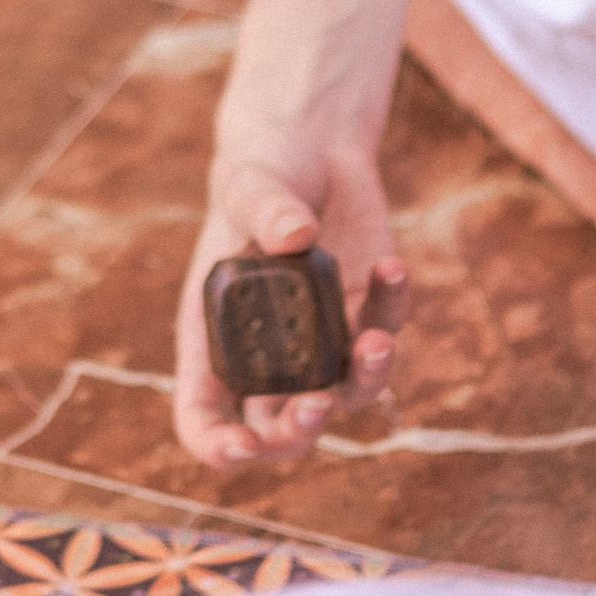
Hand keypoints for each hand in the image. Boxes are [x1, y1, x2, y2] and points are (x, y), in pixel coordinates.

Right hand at [173, 132, 410, 470]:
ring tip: (376, 342)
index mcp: (212, 338)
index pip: (203, 419)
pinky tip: (390, 266)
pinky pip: (386, 333)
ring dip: (365, 380)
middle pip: (277, 431)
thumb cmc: (259, 173)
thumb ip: (265, 208)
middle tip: (316, 405)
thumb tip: (297, 235)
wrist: (310, 149)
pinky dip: (393, 308)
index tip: (243, 446)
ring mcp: (321, 343)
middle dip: (298, 434)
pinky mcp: (367, 317)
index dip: (217, 446)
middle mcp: (267, 355)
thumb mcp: (249, 183)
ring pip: (345, 396)